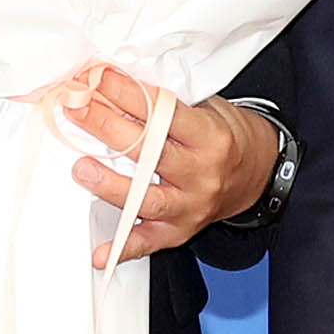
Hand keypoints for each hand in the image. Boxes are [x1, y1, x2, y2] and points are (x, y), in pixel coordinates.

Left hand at [56, 68, 281, 259]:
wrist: (256, 174)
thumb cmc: (223, 137)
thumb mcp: (208, 108)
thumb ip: (168, 102)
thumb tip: (115, 86)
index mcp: (209, 137)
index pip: (164, 114)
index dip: (128, 94)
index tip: (99, 80)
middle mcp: (201, 174)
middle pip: (150, 152)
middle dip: (108, 127)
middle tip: (78, 110)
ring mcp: (190, 205)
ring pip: (147, 199)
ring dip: (111, 185)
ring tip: (82, 169)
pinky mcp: (180, 231)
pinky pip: (148, 243)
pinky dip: (122, 249)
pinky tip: (101, 253)